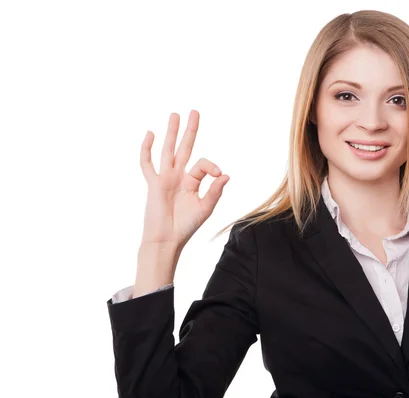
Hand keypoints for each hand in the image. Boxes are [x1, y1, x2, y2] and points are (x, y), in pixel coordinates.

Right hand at [139, 110, 229, 250]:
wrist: (167, 239)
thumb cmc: (185, 226)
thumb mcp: (205, 208)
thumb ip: (215, 191)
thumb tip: (226, 175)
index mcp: (192, 182)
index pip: (203, 164)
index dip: (212, 165)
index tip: (219, 174)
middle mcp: (178, 176)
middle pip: (184, 147)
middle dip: (190, 130)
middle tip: (194, 112)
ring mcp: (165, 178)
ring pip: (168, 150)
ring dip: (171, 132)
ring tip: (175, 114)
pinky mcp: (153, 184)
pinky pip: (147, 163)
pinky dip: (147, 149)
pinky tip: (150, 134)